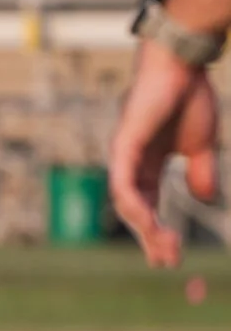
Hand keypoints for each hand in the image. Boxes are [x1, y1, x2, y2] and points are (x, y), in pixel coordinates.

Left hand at [108, 43, 220, 266]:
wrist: (183, 68)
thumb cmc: (188, 100)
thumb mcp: (199, 147)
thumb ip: (199, 173)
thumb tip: (206, 199)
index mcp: (146, 164)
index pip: (147, 204)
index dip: (157, 230)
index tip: (171, 255)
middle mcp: (129, 163)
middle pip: (135, 209)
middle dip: (150, 236)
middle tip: (165, 262)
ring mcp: (123, 155)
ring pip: (127, 201)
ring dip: (144, 227)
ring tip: (163, 247)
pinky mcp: (123, 145)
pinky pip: (122, 182)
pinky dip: (133, 203)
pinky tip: (145, 222)